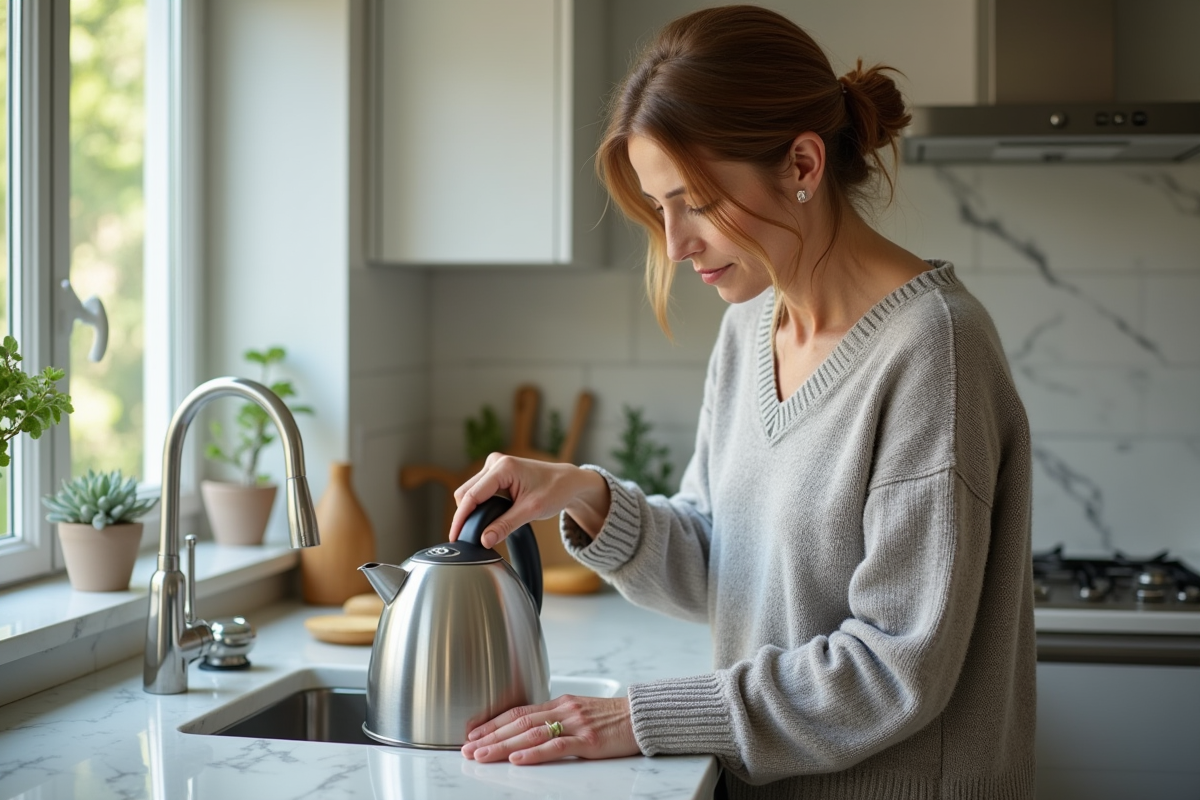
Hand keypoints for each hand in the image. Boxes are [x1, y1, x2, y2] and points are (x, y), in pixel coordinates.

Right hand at [449, 454, 609, 548]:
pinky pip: (477, 491)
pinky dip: (477, 506)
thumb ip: (506, 525)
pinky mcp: (494, 473)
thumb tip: (485, 540)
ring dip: (470, 511)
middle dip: (464, 516)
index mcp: (503, 467)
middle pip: (465, 493)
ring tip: (478, 530)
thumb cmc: (555, 490)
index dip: (461, 518)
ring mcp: (493, 466)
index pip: (472, 495)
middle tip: (467, 539)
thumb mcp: (531, 510)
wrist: (567, 481)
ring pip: (469, 492)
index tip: (456, 536)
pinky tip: (484, 519)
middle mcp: (495, 462)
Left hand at [460, 695, 639, 764]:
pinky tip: (517, 759)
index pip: (518, 712)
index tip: (473, 734)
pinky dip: (534, 753)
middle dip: (490, 736)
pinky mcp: (589, 741)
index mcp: (559, 702)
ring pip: (531, 734)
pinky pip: (557, 746)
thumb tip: (528, 728)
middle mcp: (563, 710)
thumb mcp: (579, 710)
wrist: (642, 716)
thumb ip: (555, 717)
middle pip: (519, 723)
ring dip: (503, 746)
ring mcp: (575, 724)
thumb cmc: (611, 717)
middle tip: (468, 748)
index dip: (493, 722)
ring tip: (483, 755)